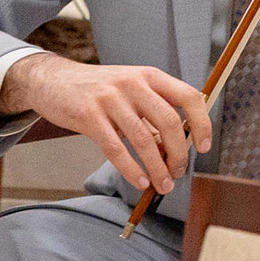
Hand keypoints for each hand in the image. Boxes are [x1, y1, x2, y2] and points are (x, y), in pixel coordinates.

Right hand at [2, 53, 212, 197]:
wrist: (54, 81)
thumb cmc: (98, 89)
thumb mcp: (130, 87)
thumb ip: (152, 109)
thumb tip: (176, 146)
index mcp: (149, 75)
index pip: (188, 96)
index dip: (201, 123)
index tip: (204, 147)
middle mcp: (133, 83)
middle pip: (169, 122)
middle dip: (178, 154)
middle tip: (177, 173)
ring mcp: (110, 98)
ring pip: (143, 140)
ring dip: (156, 169)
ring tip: (162, 185)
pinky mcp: (89, 115)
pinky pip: (116, 149)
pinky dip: (131, 169)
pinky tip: (139, 181)